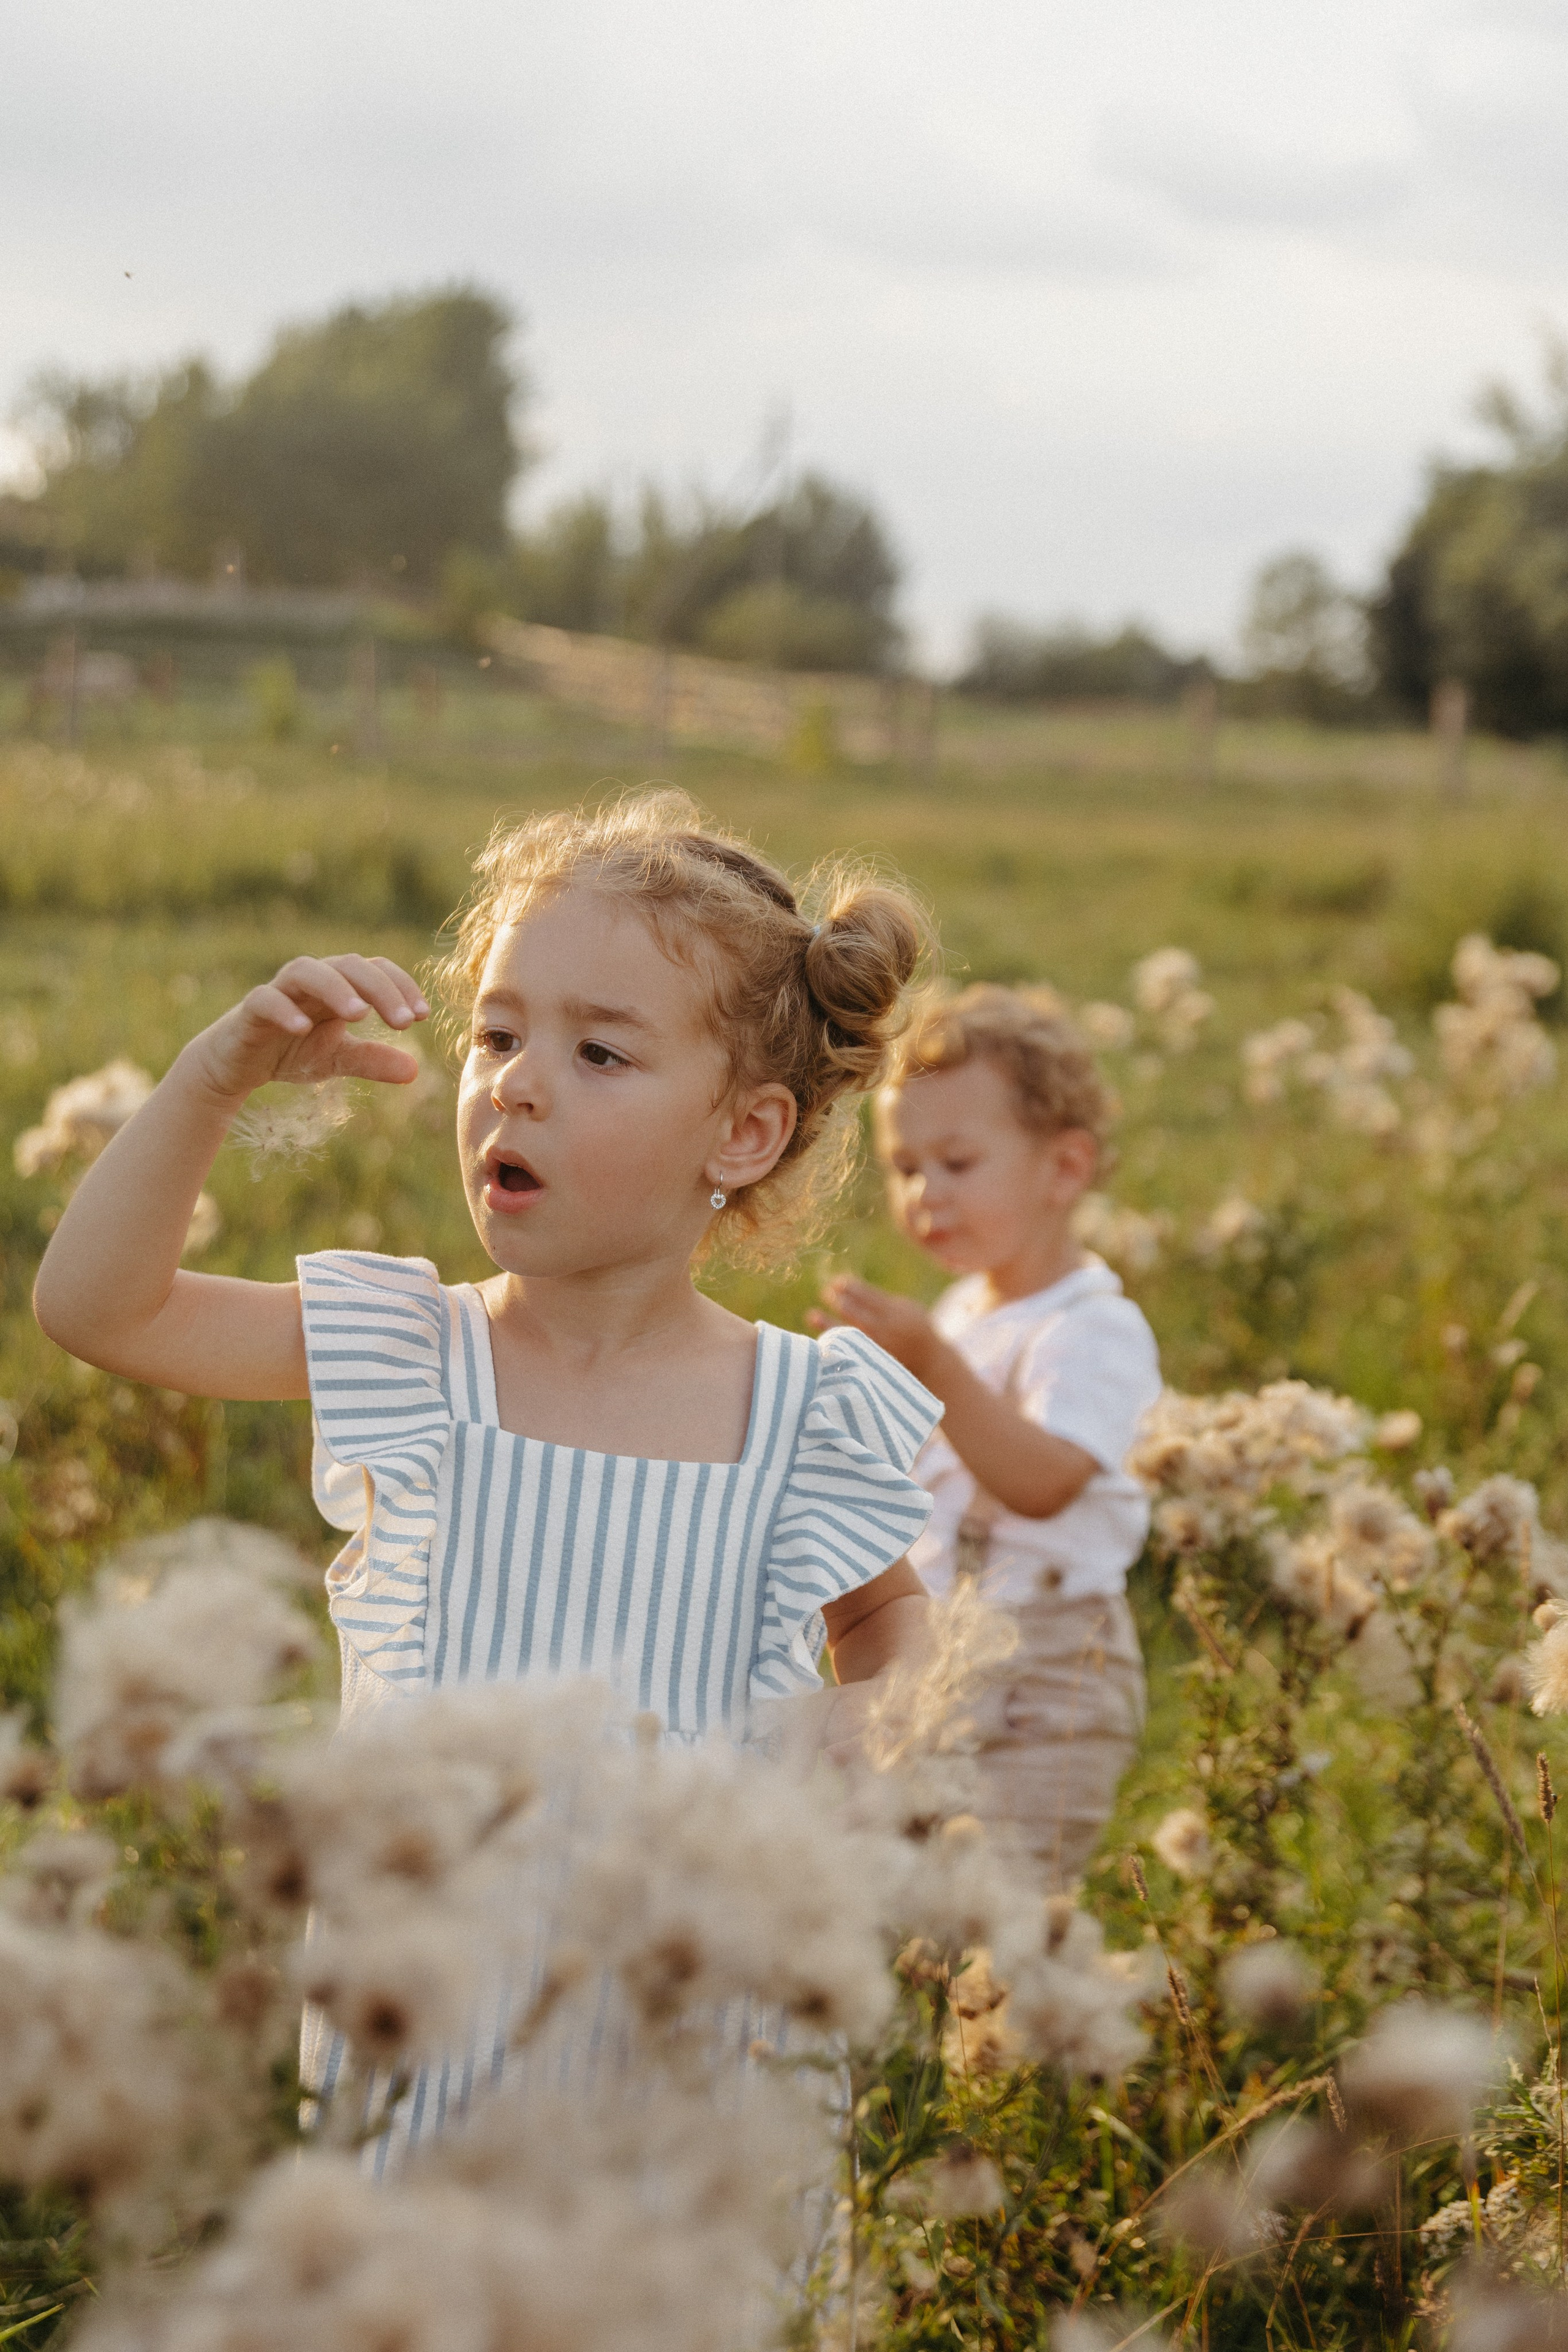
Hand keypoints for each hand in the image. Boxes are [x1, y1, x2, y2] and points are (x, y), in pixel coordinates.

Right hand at [188, 954, 428, 1104]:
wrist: (237, 1065)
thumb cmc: (290, 1052)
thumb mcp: (336, 1059)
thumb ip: (372, 1060)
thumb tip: (415, 1071)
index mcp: (337, 987)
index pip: (374, 970)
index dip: (400, 986)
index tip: (422, 1015)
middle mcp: (311, 981)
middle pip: (348, 965)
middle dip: (379, 989)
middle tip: (402, 1021)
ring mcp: (279, 991)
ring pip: (306, 970)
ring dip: (336, 988)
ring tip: (359, 1015)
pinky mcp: (250, 1009)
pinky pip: (265, 1000)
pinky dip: (283, 1010)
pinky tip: (303, 1028)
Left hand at [814, 1273, 937, 1378]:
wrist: (929, 1362)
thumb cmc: (912, 1328)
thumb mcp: (905, 1309)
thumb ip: (881, 1301)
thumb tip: (847, 1288)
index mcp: (898, 1314)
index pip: (871, 1298)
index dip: (853, 1288)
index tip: (837, 1281)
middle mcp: (889, 1332)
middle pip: (859, 1315)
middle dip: (841, 1303)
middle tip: (826, 1292)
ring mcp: (880, 1350)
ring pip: (850, 1335)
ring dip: (829, 1324)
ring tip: (811, 1315)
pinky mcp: (873, 1364)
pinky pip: (850, 1352)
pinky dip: (835, 1344)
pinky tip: (820, 1338)